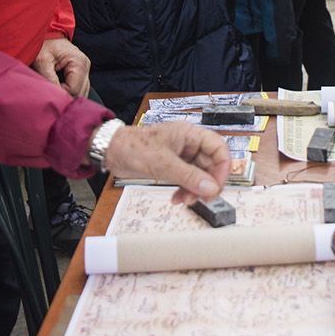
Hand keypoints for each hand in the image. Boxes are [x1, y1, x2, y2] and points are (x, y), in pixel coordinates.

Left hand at [33, 37, 90, 96]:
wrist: (46, 33)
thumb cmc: (43, 45)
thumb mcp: (42, 61)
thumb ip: (49, 79)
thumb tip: (54, 97)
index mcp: (79, 62)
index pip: (73, 90)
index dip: (60, 95)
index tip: (48, 93)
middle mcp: (85, 66)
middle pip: (80, 93)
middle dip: (65, 97)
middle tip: (50, 95)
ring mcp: (85, 69)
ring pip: (81, 93)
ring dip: (69, 96)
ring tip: (55, 93)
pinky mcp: (81, 72)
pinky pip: (79, 88)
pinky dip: (71, 93)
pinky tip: (61, 92)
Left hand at [101, 121, 229, 204]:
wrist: (112, 151)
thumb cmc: (134, 146)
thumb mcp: (163, 163)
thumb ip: (189, 176)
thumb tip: (211, 189)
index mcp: (190, 134)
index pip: (219, 148)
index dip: (222, 168)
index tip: (216, 187)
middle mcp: (189, 144)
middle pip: (211, 165)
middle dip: (206, 184)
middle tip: (203, 199)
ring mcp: (181, 156)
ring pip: (199, 176)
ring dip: (195, 190)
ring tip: (184, 200)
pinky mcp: (172, 167)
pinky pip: (187, 181)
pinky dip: (184, 191)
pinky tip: (176, 199)